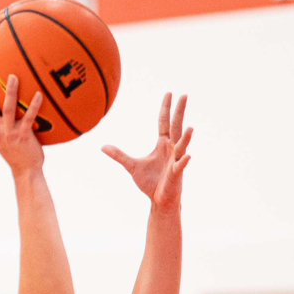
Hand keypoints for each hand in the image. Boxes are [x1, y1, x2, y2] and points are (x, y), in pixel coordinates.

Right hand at [0, 69, 44, 175]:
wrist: (26, 170)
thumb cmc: (17, 151)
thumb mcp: (3, 137)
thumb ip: (0, 122)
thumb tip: (3, 103)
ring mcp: (9, 133)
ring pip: (7, 109)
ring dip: (10, 92)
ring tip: (13, 76)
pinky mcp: (23, 136)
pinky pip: (28, 118)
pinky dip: (34, 105)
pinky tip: (38, 94)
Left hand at [102, 93, 191, 207]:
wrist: (159, 200)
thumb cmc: (150, 182)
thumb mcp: (132, 166)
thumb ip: (119, 156)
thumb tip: (102, 147)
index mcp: (163, 144)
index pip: (164, 122)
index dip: (166, 109)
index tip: (169, 93)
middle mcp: (172, 149)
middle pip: (176, 127)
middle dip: (180, 112)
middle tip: (184, 95)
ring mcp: (176, 161)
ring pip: (182, 146)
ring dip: (186, 138)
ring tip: (190, 127)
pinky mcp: (176, 174)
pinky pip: (180, 166)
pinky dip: (183, 161)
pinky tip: (187, 156)